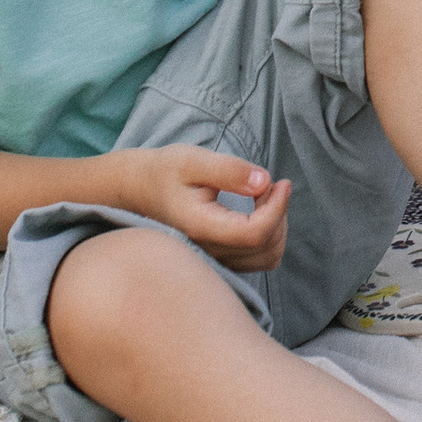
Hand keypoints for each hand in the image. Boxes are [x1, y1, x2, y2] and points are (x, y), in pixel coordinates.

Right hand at [116, 142, 291, 266]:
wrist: (140, 190)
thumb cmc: (165, 172)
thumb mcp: (193, 161)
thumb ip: (229, 171)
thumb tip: (264, 182)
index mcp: (201, 227)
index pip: (254, 232)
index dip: (277, 208)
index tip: (281, 182)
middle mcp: (208, 252)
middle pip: (265, 247)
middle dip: (279, 213)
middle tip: (271, 184)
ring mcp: (214, 260)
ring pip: (266, 257)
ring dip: (277, 227)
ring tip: (264, 197)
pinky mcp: (220, 260)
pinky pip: (258, 259)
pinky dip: (269, 236)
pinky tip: (257, 211)